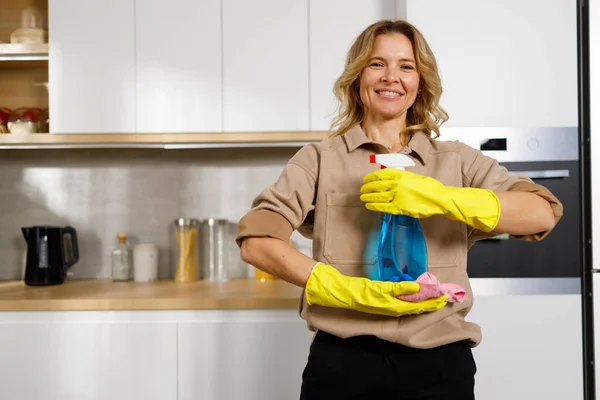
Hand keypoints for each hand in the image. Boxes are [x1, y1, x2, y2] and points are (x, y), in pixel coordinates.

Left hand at [305, 263, 446, 316]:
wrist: (314, 284)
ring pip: (398, 303)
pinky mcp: (363, 293)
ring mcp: (369, 300)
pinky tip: (416, 289)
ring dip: (419, 301)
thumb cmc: (332, 287)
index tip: (435, 302)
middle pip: (404, 308)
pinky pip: (385, 292)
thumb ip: (368, 289)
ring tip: (436, 296)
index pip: (400, 308)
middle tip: (445, 300)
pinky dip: (401, 291)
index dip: (418, 307)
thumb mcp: (354, 289)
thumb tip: (382, 285)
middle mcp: (373, 305)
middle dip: (425, 305)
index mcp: (372, 303)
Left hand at [359, 168, 500, 231]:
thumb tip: (394, 179)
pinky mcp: (399, 208)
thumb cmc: (430, 187)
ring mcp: (397, 196)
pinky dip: (374, 206)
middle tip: (362, 189)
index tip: (365, 179)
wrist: (439, 198)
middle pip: (376, 185)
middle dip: (367, 187)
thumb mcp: (415, 177)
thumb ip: (403, 178)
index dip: (370, 177)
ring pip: (377, 196)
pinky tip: (369, 206)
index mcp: (400, 175)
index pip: (380, 174)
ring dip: (368, 197)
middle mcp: (396, 184)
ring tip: (362, 198)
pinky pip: (383, 207)